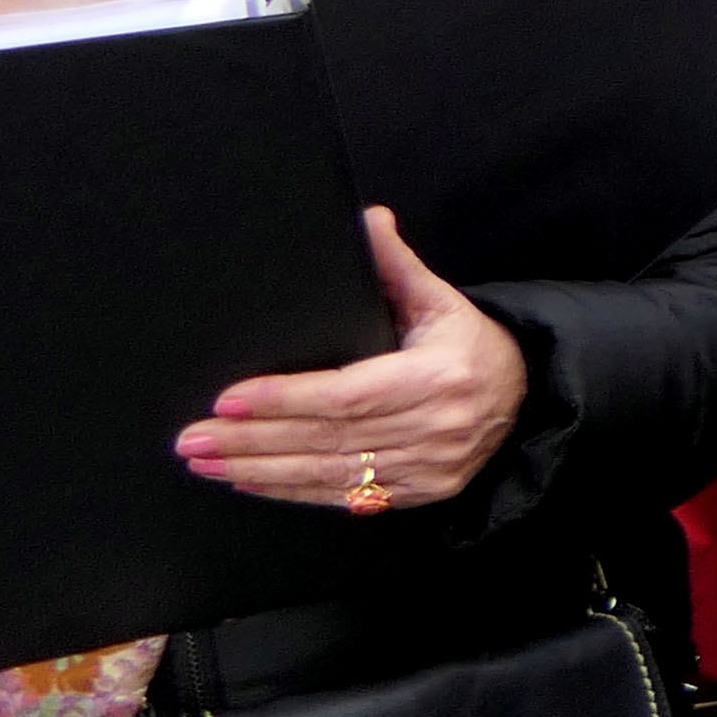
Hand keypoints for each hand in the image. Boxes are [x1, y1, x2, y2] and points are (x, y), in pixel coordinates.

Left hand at [186, 210, 529, 511]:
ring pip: (331, 473)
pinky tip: (249, 480)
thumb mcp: (439, 299)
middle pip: (329, 438)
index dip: (286, 399)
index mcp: (439, 376)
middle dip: (253, 439)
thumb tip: (367, 219)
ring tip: (207, 459)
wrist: (522, 394)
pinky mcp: (421, 491)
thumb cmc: (470, 345)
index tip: (230, 398)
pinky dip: (291, 491)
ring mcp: (430, 466)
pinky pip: (347, 497)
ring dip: (260, 468)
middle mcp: (436, 427)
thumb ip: (396, 264)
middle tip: (194, 436)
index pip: (349, 393)